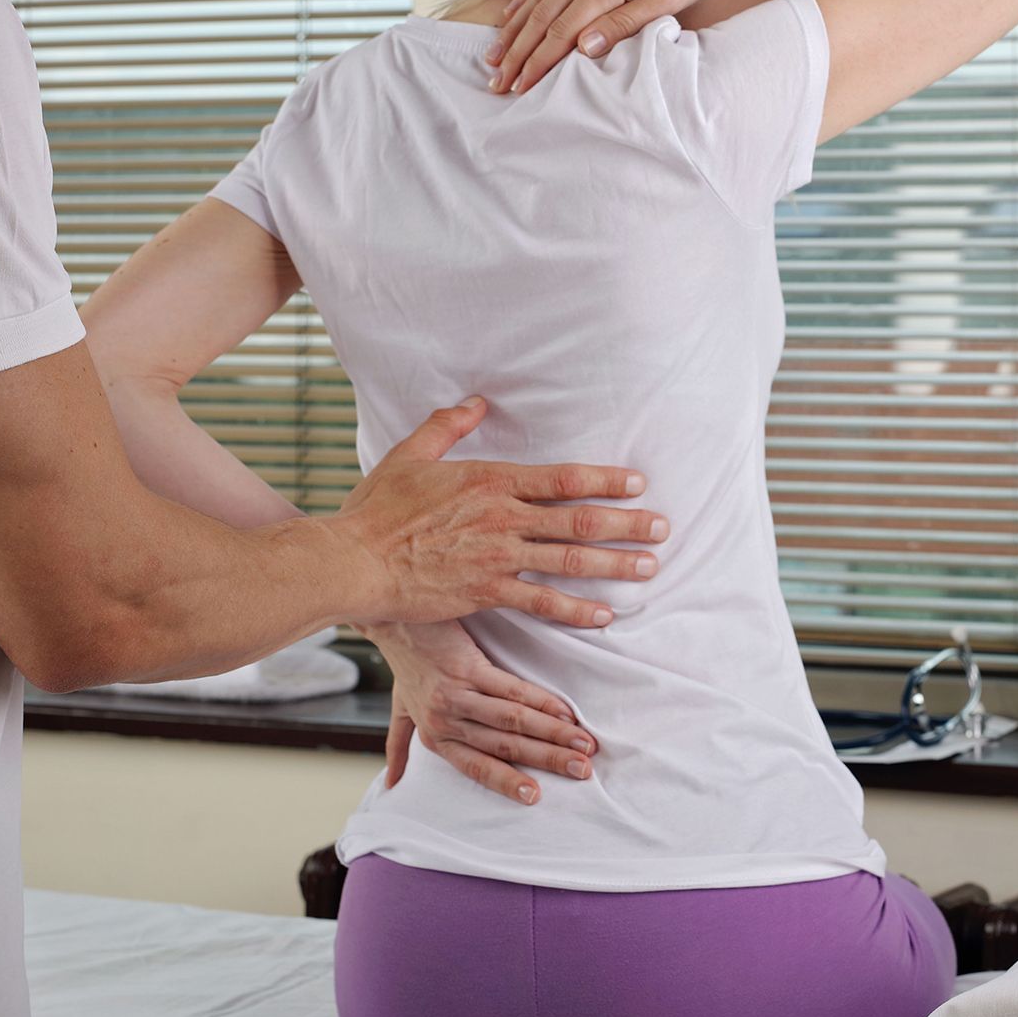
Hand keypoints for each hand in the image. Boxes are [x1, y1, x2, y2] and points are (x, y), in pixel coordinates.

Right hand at [335, 396, 667, 627]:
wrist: (355, 559)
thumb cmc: (377, 508)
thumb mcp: (410, 454)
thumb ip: (447, 425)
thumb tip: (476, 402)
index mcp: (490, 480)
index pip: (561, 477)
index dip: (604, 479)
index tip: (637, 483)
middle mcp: (502, 516)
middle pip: (578, 519)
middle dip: (627, 523)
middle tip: (663, 527)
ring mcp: (498, 556)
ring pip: (570, 560)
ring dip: (615, 563)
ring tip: (650, 567)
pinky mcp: (486, 592)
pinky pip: (543, 603)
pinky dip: (577, 609)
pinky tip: (605, 614)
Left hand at [363, 620, 596, 804]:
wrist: (394, 617)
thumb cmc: (405, 660)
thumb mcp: (401, 706)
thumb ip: (399, 744)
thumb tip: (391, 784)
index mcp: (434, 736)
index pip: (476, 768)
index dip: (507, 783)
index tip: (536, 796)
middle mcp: (444, 721)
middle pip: (504, 747)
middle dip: (547, 761)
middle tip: (582, 771)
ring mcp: (456, 695)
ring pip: (512, 722)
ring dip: (554, 735)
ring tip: (583, 744)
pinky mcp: (466, 668)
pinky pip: (511, 690)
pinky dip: (542, 702)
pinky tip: (565, 711)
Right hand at [486, 0, 742, 94]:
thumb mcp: (666, 0)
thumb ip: (622, 25)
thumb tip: (582, 49)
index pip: (560, 33)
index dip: (537, 64)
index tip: (519, 88)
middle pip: (541, 18)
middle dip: (517, 55)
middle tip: (497, 83)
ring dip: (513, 30)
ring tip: (495, 56)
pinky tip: (513, 14)